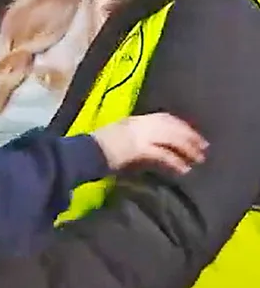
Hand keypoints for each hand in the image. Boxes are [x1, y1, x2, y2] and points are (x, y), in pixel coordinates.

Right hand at [93, 112, 207, 174]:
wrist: (84, 153)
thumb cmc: (97, 147)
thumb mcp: (117, 136)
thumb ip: (134, 137)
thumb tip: (151, 146)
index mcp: (133, 120)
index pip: (163, 117)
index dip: (180, 125)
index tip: (193, 133)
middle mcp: (138, 124)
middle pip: (171, 127)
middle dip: (189, 136)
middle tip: (204, 147)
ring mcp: (138, 136)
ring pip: (170, 139)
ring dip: (187, 149)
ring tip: (198, 159)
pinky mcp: (138, 150)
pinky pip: (163, 155)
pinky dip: (175, 162)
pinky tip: (183, 169)